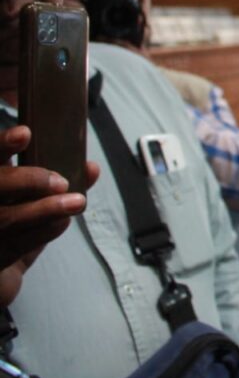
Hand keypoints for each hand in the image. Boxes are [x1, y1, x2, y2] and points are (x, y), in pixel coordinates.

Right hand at [0, 125, 99, 305]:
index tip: (26, 133)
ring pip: (5, 218)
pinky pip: (15, 244)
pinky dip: (43, 231)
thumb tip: (91, 168)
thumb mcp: (35, 200)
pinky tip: (62, 222)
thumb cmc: (17, 227)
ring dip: (44, 209)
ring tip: (76, 202)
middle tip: (60, 182)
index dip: (4, 144)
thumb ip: (59, 183)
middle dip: (28, 180)